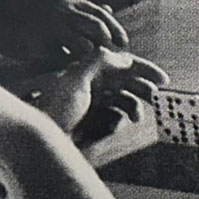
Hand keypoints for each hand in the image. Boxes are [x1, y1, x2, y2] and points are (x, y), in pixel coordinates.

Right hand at [0, 0, 130, 61]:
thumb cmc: (24, 13)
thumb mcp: (54, 3)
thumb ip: (81, 9)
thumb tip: (111, 9)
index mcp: (66, 0)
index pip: (99, 13)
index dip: (114, 28)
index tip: (123, 42)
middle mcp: (60, 11)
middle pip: (95, 26)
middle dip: (109, 42)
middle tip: (117, 56)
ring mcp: (48, 26)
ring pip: (82, 41)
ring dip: (93, 55)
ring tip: (99, 66)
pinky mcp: (37, 42)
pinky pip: (62, 56)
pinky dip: (73, 64)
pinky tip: (78, 71)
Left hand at [13, 48, 167, 136]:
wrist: (37, 142)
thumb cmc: (52, 109)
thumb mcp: (74, 80)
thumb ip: (98, 63)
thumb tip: (124, 56)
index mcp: (88, 69)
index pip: (123, 63)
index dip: (143, 69)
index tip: (162, 79)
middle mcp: (93, 84)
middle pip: (127, 81)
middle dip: (143, 87)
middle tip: (158, 96)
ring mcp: (93, 103)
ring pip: (124, 99)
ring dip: (135, 105)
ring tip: (138, 116)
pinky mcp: (92, 122)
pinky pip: (115, 117)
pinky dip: (122, 119)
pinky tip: (121, 124)